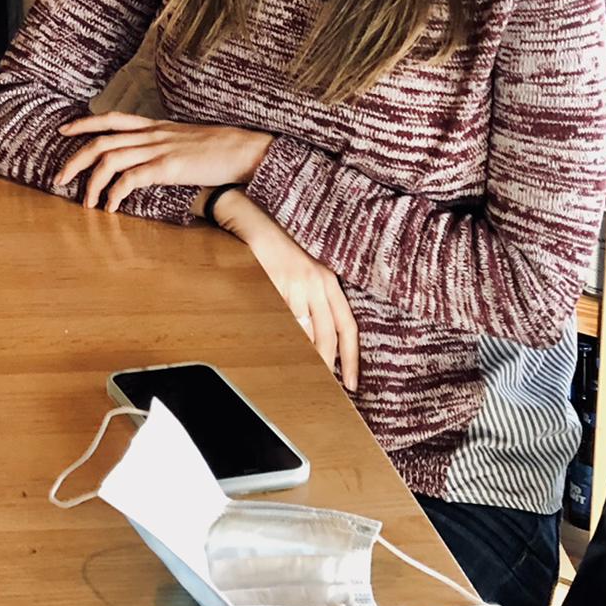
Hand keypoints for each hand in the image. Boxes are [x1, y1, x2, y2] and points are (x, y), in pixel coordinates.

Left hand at [55, 113, 271, 212]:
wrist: (245, 149)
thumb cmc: (219, 149)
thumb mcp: (184, 141)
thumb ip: (163, 146)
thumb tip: (149, 160)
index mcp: (155, 126)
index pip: (111, 118)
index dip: (84, 123)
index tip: (63, 131)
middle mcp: (152, 134)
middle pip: (101, 140)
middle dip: (75, 159)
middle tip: (58, 178)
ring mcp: (159, 149)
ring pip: (111, 158)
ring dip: (91, 182)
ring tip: (84, 203)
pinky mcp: (168, 167)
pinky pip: (132, 178)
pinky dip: (115, 193)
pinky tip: (110, 207)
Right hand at [215, 192, 358, 388]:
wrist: (253, 217)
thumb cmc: (277, 245)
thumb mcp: (304, 269)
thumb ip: (312, 298)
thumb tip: (313, 339)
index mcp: (329, 280)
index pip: (347, 327)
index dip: (353, 358)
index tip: (353, 384)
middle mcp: (318, 281)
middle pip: (327, 335)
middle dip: (325, 365)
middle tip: (323, 388)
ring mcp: (296, 281)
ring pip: (303, 331)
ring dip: (301, 355)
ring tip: (298, 374)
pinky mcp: (275, 280)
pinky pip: (281, 318)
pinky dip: (281, 336)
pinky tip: (277, 347)